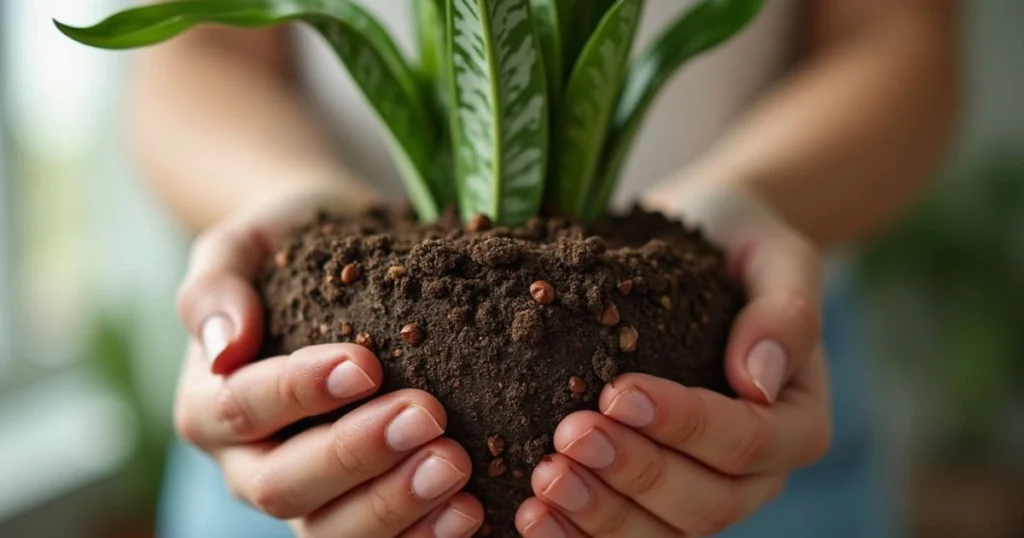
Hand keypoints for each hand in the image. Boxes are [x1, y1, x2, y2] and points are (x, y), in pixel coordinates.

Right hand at [172, 188, 483, 537]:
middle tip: (427, 416)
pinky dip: (422, 536)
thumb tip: (222, 346)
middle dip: (355, 455)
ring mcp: (305, 496)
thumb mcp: (247, 243)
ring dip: (394, 505)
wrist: (343, 258)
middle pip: (283, 485)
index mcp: (210, 404)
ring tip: (456, 468)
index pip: (240, 409)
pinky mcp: (357, 508)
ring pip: (329, 530)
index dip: (298, 393)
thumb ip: (216, 285)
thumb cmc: (294, 248)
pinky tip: (470, 511)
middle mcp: (249, 463)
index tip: (365, 364)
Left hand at [516, 185, 831, 535]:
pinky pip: (627, 531)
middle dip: (634, 474)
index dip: (684, 426)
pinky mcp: (656, 496)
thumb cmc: (736, 250)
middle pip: (706, 502)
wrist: (698, 252)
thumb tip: (760, 378)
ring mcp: (706, 490)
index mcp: (796, 421)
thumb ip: (785, 312)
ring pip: (663, 531)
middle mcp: (758, 473)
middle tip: (569, 437)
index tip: (617, 392)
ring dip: (601, 515)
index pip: (747, 441)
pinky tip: (532, 517)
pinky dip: (580, 532)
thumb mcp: (774, 258)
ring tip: (545, 483)